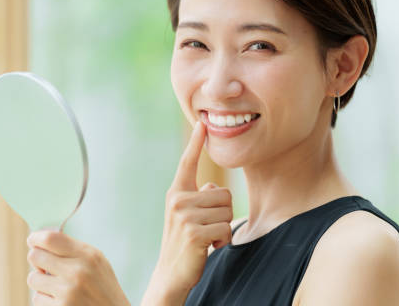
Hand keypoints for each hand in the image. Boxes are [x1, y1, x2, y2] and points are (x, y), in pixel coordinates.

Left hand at [26, 228, 129, 305]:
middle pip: (35, 256)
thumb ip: (73, 250)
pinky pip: (37, 298)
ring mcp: (67, 292)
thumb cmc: (104, 288)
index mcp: (87, 255)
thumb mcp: (97, 262)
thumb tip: (42, 241)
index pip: (50, 238)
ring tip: (56, 286)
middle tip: (45, 266)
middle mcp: (77, 272)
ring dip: (40, 282)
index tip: (33, 241)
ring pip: (33, 278)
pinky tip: (60, 300)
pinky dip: (45, 299)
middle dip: (37, 261)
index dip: (36, 238)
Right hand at [142, 121, 232, 304]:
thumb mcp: (187, 215)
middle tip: (206, 229)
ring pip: (228, 211)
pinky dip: (223, 240)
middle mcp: (177, 199)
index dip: (196, 142)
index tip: (202, 124)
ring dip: (224, 228)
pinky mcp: (194, 232)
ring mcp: (184, 215)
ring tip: (206, 238)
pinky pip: (226, 228)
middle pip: (224, 194)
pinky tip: (209, 248)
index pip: (188, 162)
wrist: (170, 274)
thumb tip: (213, 188)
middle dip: (224, 214)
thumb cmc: (185, 243)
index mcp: (176, 192)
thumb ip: (199, 197)